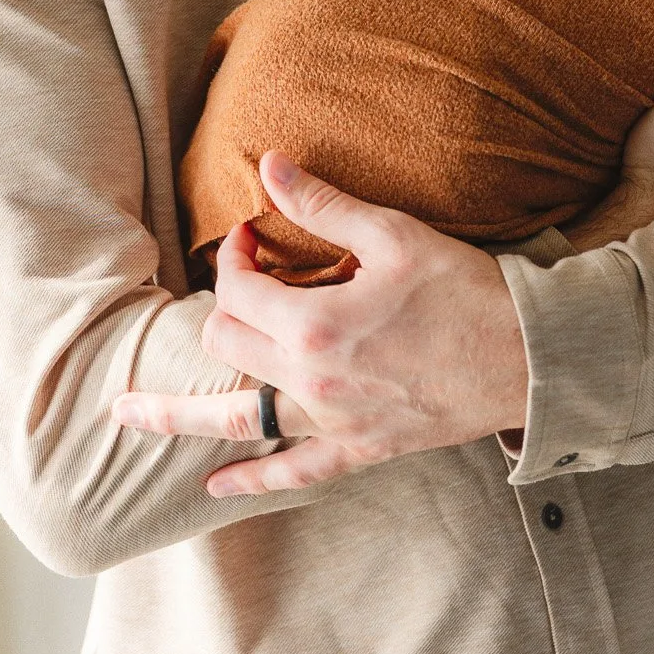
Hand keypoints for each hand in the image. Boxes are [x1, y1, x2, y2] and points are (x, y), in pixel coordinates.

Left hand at [112, 152, 529, 495]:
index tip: (252, 233)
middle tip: (248, 279)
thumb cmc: (465, 289)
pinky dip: (251, 484)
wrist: (528, 357)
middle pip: (228, 346)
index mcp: (314, 325)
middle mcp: (311, 382)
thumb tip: (269, 165)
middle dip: (225, 307)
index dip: (235, 256)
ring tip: (126, 414)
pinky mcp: (360, 448)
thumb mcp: (392, 234)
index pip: (239, 290)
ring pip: (238, 420)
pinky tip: (215, 488)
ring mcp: (333, 421)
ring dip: (178, 417)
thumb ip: (323, 204)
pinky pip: (295, 473)